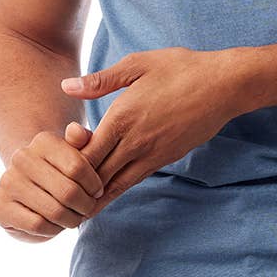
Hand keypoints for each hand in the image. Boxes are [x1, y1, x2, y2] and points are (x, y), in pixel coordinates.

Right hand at [0, 126, 106, 243]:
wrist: (29, 188)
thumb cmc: (61, 171)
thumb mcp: (76, 153)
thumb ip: (83, 141)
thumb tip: (77, 131)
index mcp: (43, 141)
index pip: (78, 167)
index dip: (94, 185)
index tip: (97, 191)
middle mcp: (22, 158)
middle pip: (68, 191)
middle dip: (85, 206)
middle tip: (88, 209)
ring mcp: (7, 182)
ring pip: (54, 211)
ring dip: (71, 220)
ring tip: (74, 217)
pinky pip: (37, 225)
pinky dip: (53, 229)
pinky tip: (55, 224)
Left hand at [60, 46, 240, 215]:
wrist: (224, 85)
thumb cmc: (180, 68)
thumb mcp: (137, 65)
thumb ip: (100, 80)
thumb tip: (66, 86)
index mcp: (122, 117)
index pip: (86, 153)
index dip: (68, 166)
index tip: (53, 171)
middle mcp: (135, 141)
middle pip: (98, 175)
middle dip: (77, 188)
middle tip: (56, 200)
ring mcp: (153, 153)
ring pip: (117, 184)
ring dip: (97, 197)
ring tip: (77, 212)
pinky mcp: (167, 158)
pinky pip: (136, 179)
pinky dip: (118, 189)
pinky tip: (107, 195)